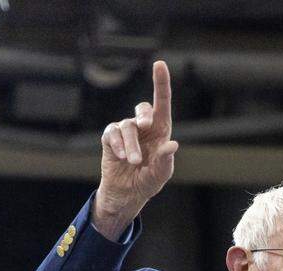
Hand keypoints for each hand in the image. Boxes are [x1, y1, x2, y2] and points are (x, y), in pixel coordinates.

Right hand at [93, 60, 179, 239]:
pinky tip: (122, 157)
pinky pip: (112, 133)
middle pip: (143, 108)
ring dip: (131, 144)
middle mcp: (144, 127)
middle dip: (144, 115)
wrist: (126, 194)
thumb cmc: (147, 181)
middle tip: (146, 125)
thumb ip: (165, 161)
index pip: (162, 103)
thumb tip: (173, 145)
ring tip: (133, 162)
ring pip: (127, 127)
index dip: (161, 83)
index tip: (159, 64)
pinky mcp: (110, 138)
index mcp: (160, 131)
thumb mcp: (160, 175)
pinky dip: (117, 144)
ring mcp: (126, 131)